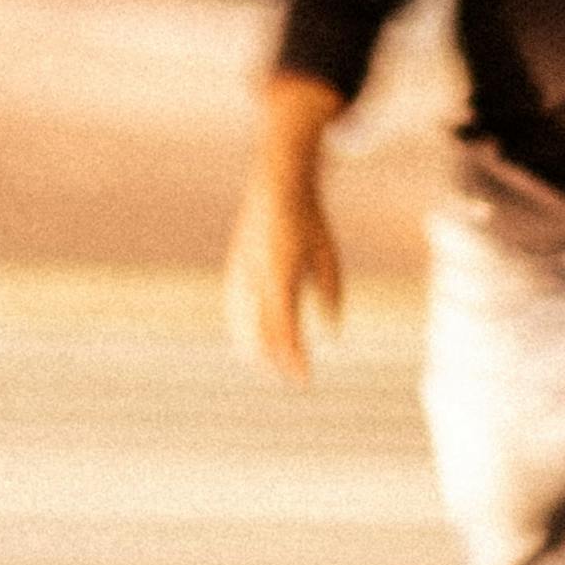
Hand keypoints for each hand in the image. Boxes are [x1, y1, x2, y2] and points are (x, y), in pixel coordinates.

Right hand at [229, 137, 344, 387]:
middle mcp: (256, 274)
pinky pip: (234, 306)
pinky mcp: (235, 266)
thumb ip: (331, 295)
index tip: (303, 379)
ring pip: (241, 321)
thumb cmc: (308, 220)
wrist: (276, 185)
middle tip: (293, 377)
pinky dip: (242, 327)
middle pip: (258, 330)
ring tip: (271, 366)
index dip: (292, 356)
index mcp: (281, 271)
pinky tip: (251, 341)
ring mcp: (241, 270)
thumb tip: (330, 334)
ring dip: (256, 346)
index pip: (284, 326)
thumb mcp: (328, 255)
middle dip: (274, 357)